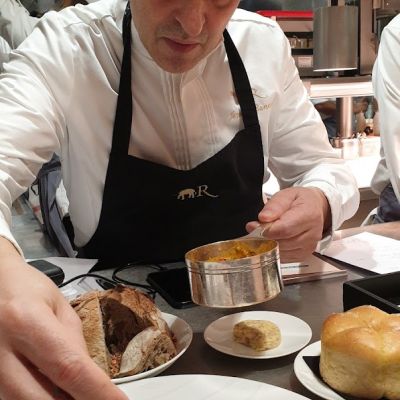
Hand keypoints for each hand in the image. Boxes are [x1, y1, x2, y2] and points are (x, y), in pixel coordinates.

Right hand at [0, 240, 127, 399]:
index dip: (97, 392)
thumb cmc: (25, 288)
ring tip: (76, 393)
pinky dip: (36, 398)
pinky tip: (52, 392)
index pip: (69, 368)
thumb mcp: (59, 306)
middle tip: (96, 398)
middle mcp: (0, 351)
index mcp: (26, 322)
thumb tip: (92, 380)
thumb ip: (75, 344)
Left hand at [246, 187, 330, 262]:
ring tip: (263, 233)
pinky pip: (282, 258)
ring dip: (267, 244)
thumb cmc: (299, 201)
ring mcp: (308, 247)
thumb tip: (264, 218)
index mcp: (309, 215)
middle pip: (281, 243)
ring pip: (280, 252)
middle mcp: (312, 234)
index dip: (266, 230)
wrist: (314, 208)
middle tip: (254, 228)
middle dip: (263, 237)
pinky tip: (271, 240)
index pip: (284, 229)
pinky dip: (273, 251)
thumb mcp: (286, 195)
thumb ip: (274, 205)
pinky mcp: (303, 255)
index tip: (253, 225)